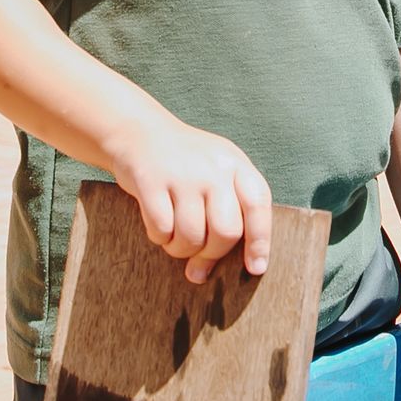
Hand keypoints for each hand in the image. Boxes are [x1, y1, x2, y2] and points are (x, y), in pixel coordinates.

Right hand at [107, 114, 273, 284]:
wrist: (140, 132)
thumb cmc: (186, 164)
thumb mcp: (218, 171)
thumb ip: (232, 208)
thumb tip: (240, 263)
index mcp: (236, 164)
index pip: (258, 205)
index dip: (260, 240)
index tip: (255, 268)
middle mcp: (213, 167)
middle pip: (226, 231)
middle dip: (211, 254)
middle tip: (198, 260)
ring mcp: (182, 173)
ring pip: (192, 236)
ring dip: (181, 250)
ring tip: (175, 241)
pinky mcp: (151, 180)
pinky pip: (161, 229)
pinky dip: (159, 238)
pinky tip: (158, 229)